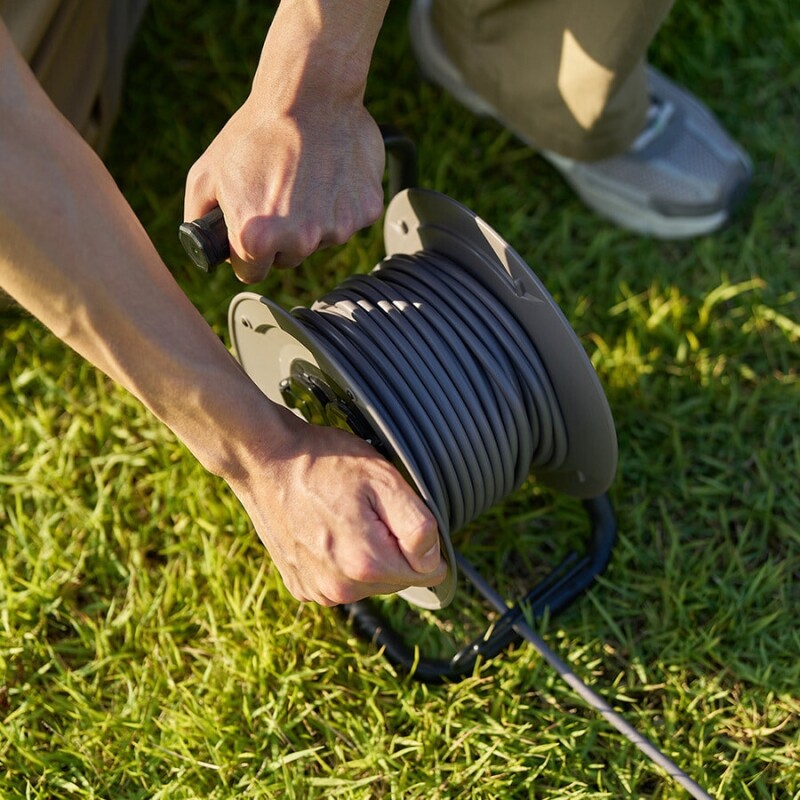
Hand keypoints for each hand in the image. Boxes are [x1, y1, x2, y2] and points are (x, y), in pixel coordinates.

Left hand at [183, 0, 387, 283]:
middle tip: (278, 193)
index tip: (251, 233)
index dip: (247, 254)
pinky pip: (349, 219)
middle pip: (288, 258)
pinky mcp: (366, 212)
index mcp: (258, 239)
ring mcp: (337, 228)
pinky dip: (340, 203)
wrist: (311, 95)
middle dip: (281, 236)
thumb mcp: (206, 174)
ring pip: (320, 240)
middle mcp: (300, 241)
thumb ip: (198, 218)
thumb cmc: (256, 132)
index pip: (252, 273)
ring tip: (304, 177)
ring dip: (312, 218)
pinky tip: (328, 173)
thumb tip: (206, 245)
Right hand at [228, 410, 446, 605]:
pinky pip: (340, 580)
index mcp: (367, 564)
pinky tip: (325, 528)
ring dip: (366, 554)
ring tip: (343, 516)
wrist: (265, 460)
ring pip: (369, 582)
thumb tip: (433, 560)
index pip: (429, 571)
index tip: (395, 511)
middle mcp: (341, 590)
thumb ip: (419, 525)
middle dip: (392, 546)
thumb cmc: (324, 463)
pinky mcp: (300, 585)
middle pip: (398, 578)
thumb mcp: (384, 479)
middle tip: (366, 507)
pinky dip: (339, 559)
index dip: (421, 539)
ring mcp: (317, 590)